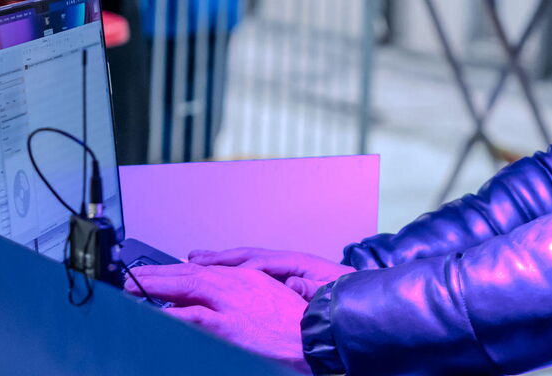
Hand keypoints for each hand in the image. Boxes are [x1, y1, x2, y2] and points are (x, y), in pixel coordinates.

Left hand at [126, 262, 310, 372]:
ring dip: (157, 285)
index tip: (161, 274)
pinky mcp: (228, 325)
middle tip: (133, 278)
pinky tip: (151, 313)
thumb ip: (247, 299)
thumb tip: (220, 304)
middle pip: (192, 273)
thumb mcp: (271, 304)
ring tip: (133, 289)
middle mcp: (240, 284)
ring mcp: (233, 303)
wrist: (318, 338)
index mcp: (250, 278)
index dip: (180, 271)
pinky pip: (192, 316)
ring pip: (187, 286)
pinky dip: (170, 312)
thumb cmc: (299, 328)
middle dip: (161, 274)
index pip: (207, 270)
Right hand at [189, 247, 354, 301]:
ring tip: (196, 260)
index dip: (237, 266)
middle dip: (220, 258)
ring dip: (222, 260)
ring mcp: (284, 266)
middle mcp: (288, 260)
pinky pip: (252, 268)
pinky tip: (216, 271)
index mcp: (298, 262)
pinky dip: (231, 267)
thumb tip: (293, 283)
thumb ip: (311, 286)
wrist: (357, 294)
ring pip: (247, 259)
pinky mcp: (283, 273)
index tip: (213, 271)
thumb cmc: (345, 295)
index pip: (261, 262)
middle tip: (193, 259)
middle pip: (248, 256)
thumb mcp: (330, 292)